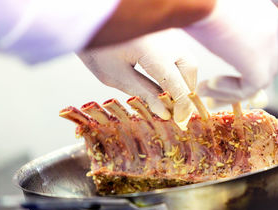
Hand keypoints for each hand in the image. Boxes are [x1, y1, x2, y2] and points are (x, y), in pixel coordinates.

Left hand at [78, 30, 196, 129]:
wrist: (88, 20)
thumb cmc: (97, 49)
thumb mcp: (117, 76)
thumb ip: (144, 93)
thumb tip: (164, 112)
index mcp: (153, 52)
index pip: (176, 83)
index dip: (181, 105)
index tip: (180, 121)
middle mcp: (165, 39)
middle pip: (189, 69)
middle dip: (186, 92)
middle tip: (177, 110)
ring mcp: (166, 33)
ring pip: (187, 59)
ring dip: (184, 79)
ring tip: (172, 97)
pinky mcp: (163, 31)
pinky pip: (179, 52)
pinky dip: (178, 68)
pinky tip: (167, 80)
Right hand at [184, 0, 277, 103]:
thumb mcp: (209, 11)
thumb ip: (218, 25)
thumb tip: (205, 36)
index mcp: (260, 10)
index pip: (260, 43)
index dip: (241, 61)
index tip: (217, 71)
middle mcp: (269, 24)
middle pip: (265, 62)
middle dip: (240, 80)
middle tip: (213, 89)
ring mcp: (267, 43)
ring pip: (259, 78)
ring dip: (231, 90)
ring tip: (207, 93)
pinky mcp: (257, 61)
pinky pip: (249, 87)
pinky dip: (228, 93)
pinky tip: (208, 88)